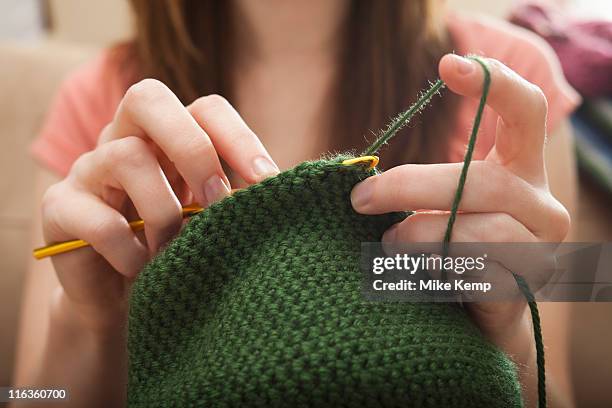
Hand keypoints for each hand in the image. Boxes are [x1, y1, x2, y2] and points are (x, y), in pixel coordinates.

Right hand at [41, 80, 278, 332]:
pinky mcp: (61, 207)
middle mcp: (126, 140)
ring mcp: (88, 169)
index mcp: (169, 139)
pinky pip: (98, 218)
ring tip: (174, 250)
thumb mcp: (209, 222)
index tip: (267, 181)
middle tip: (215, 199)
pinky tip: (141, 269)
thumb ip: (233, 200)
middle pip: (148, 98)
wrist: (121, 303)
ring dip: (163, 211)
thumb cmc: (176, 254)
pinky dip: (129, 250)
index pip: (206, 109)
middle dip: (191, 147)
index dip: (238, 137)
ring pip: (126, 156)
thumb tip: (279, 190)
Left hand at [350, 55, 569, 367]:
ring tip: (387, 247)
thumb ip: (416, 185)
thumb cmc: (447, 249)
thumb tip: (357, 176)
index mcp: (519, 169)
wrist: (478, 316)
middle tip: (360, 200)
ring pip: (472, 229)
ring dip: (416, 237)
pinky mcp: (525, 286)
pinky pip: (472, 271)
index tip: (447, 65)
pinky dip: (432, 270)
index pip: (524, 111)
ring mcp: (539, 247)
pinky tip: (416, 274)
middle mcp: (540, 202)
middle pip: (478, 179)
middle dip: (409, 186)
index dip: (493, 82)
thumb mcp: (434, 206)